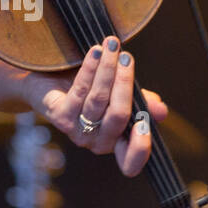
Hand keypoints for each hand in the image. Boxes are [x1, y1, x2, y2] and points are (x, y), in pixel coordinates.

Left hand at [27, 36, 167, 176]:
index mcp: (115, 142)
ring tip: (111, 46)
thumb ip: (139, 101)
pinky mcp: (59, 115)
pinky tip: (95, 52)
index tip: (144, 125)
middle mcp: (96, 142)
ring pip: (99, 99)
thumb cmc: (87, 90)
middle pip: (118, 115)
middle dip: (125, 83)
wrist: (45, 82)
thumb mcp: (117, 94)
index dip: (140, 150)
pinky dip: (90, 68)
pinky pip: (80, 90)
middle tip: (128, 57)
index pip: (129, 161)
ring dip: (107, 69)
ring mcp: (76, 131)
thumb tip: (161, 110)